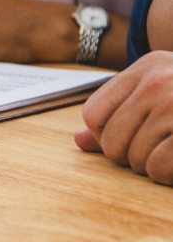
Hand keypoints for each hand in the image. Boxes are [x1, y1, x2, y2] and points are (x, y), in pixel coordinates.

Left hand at [75, 51, 172, 184]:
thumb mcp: (162, 91)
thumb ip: (121, 111)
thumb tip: (78, 141)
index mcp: (147, 67)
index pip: (93, 114)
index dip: (105, 135)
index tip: (130, 137)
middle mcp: (158, 81)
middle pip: (112, 139)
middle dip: (129, 154)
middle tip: (156, 149)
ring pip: (134, 157)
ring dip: (151, 166)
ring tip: (169, 151)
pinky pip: (157, 167)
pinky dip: (165, 174)